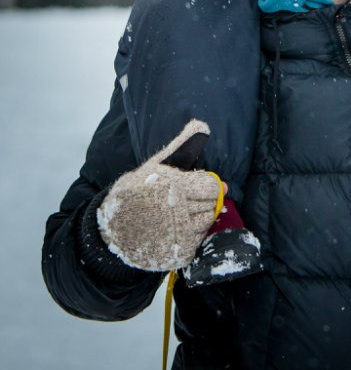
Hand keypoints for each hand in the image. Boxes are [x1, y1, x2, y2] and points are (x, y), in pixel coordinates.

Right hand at [96, 120, 222, 271]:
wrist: (111, 229)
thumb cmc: (134, 192)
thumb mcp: (154, 166)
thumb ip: (180, 146)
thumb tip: (201, 125)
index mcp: (176, 186)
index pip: (210, 187)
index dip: (212, 185)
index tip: (207, 186)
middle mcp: (179, 210)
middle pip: (210, 205)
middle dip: (205, 201)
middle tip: (191, 201)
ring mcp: (178, 234)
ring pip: (205, 223)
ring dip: (200, 218)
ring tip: (184, 213)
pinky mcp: (177, 252)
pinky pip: (197, 242)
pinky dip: (192, 235)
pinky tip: (179, 229)